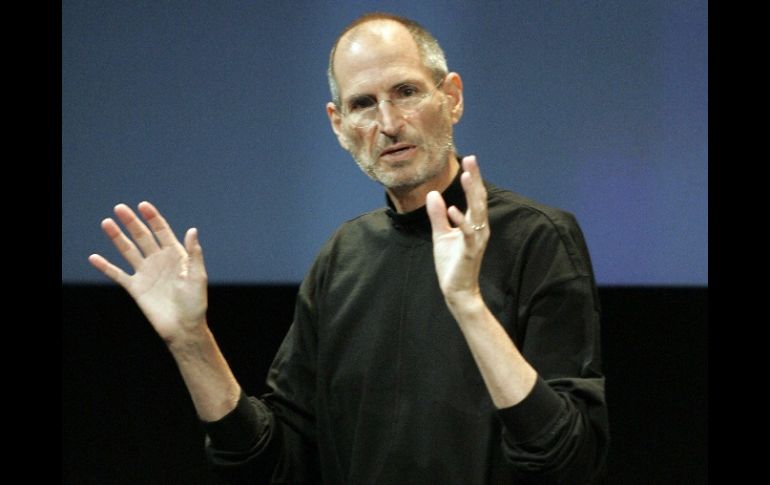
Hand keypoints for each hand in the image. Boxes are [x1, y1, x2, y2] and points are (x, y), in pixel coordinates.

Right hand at [88, 201, 207, 343]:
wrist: (183, 328)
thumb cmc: (195, 303)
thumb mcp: (197, 276)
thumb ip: (193, 253)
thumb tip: (192, 230)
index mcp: (175, 255)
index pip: (162, 231)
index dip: (153, 218)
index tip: (143, 206)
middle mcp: (158, 260)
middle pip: (142, 237)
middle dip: (131, 222)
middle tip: (119, 208)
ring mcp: (146, 273)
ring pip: (128, 251)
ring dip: (117, 237)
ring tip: (106, 223)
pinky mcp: (136, 288)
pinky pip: (118, 274)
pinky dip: (106, 266)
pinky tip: (94, 257)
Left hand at [426, 155, 489, 302]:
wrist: (456, 289)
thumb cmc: (451, 263)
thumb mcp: (441, 234)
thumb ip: (437, 215)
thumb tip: (433, 194)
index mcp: (473, 223)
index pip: (475, 196)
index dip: (473, 178)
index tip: (469, 160)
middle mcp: (479, 228)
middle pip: (479, 199)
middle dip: (475, 179)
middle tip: (472, 159)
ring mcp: (476, 239)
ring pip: (477, 212)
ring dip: (471, 194)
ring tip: (467, 176)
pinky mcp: (469, 251)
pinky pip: (467, 233)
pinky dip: (460, 220)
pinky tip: (452, 208)